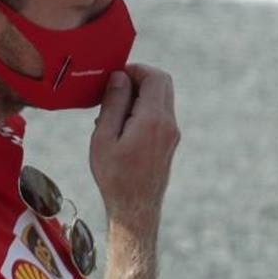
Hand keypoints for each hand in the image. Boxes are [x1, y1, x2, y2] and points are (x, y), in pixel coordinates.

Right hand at [89, 64, 179, 233]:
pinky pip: (159, 114)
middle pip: (162, 83)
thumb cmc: (115, 176)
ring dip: (139, 95)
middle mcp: (169, 124)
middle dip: (138, 79)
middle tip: (113, 90)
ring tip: (112, 114)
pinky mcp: (170, 142)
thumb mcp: (104, 138)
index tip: (114, 77)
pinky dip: (143, 110)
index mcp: (153, 120)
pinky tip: (121, 128)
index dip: (134, 69)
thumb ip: (113, 103)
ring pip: (161, 98)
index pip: (155, 76)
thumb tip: (120, 77)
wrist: (135, 209)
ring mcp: (172, 133)